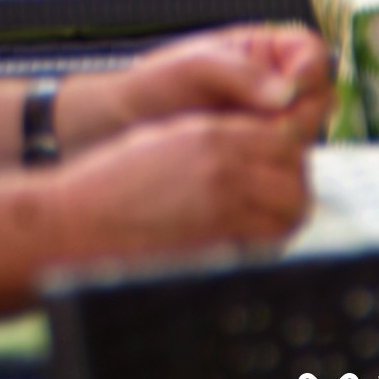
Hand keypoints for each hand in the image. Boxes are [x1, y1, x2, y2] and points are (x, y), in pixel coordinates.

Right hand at [53, 111, 310, 261]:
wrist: (83, 219)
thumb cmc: (114, 181)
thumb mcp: (167, 139)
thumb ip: (214, 141)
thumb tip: (249, 152)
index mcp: (210, 134)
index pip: (280, 139)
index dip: (289, 155)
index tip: (283, 166)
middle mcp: (224, 165)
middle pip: (294, 176)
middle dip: (295, 187)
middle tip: (281, 197)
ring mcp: (222, 205)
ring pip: (289, 211)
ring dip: (286, 217)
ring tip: (269, 222)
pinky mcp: (215, 242)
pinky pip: (265, 243)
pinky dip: (268, 244)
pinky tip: (250, 243)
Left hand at [74, 27, 330, 147]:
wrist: (129, 126)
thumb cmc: (157, 84)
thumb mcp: (195, 65)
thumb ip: (241, 73)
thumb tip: (286, 93)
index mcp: (266, 52)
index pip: (313, 55)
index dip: (309, 71)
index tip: (291, 89)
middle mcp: (276, 89)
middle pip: (318, 101)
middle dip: (298, 115)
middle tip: (264, 125)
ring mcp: (272, 126)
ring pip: (307, 136)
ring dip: (285, 144)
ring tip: (244, 144)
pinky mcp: (262, 160)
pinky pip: (287, 166)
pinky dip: (272, 168)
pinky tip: (245, 168)